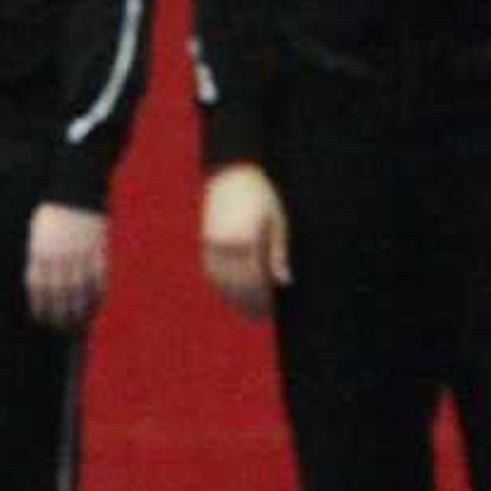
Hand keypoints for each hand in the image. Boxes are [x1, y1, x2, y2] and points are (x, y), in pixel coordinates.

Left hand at [23, 203, 109, 333]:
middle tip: (64, 330)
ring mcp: (80, 254)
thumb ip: (40, 261)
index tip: (44, 322)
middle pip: (60, 296)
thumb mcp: (38, 235)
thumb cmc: (53, 213)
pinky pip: (98, 278)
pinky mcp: (97, 250)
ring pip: (80, 291)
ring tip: (80, 324)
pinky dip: (97, 294)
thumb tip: (41, 288)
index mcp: (40, 253)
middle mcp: (59, 257)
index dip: (42, 309)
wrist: (75, 188)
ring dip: (80, 311)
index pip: (39, 291)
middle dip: (61, 316)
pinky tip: (96, 304)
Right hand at [199, 166, 291, 321]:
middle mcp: (227, 245)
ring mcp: (213, 244)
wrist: (232, 173)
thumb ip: (279, 254)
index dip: (262, 299)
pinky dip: (220, 284)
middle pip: (237, 284)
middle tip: (258, 316)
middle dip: (248, 303)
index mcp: (247, 241)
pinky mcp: (206, 241)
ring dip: (232, 297)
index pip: (255, 281)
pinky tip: (229, 292)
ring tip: (244, 310)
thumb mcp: (277, 222)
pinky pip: (211, 270)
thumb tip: (284, 281)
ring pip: (221, 280)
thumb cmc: (262, 196)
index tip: (269, 311)